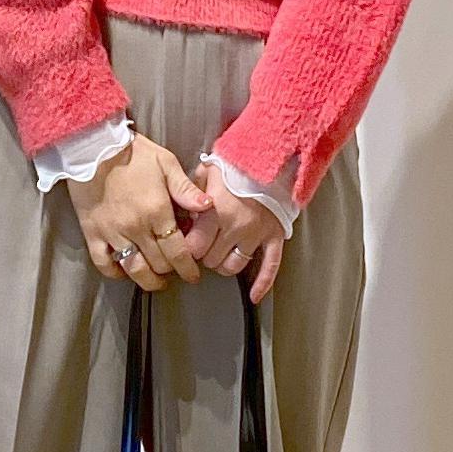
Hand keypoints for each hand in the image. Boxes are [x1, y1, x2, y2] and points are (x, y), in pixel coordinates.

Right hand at [64, 130, 215, 291]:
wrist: (92, 146)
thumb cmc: (132, 152)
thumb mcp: (166, 163)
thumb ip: (186, 189)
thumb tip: (208, 206)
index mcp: (157, 211)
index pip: (178, 251)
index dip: (188, 268)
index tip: (193, 276)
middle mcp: (136, 227)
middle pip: (159, 264)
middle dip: (171, 271)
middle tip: (176, 270)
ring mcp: (112, 233)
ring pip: (134, 269)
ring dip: (148, 280)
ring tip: (155, 281)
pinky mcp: (92, 233)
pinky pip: (104, 263)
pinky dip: (116, 273)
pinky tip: (125, 271)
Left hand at [180, 161, 285, 303]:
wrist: (272, 155)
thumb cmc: (236, 164)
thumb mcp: (207, 171)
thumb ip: (190, 193)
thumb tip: (178, 215)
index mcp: (216, 209)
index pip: (193, 247)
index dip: (185, 249)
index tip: (184, 244)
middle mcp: (236, 225)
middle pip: (210, 260)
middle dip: (203, 255)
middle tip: (203, 245)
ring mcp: (256, 233)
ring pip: (233, 266)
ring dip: (223, 264)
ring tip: (220, 254)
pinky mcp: (274, 236)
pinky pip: (270, 266)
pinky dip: (262, 284)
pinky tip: (254, 296)